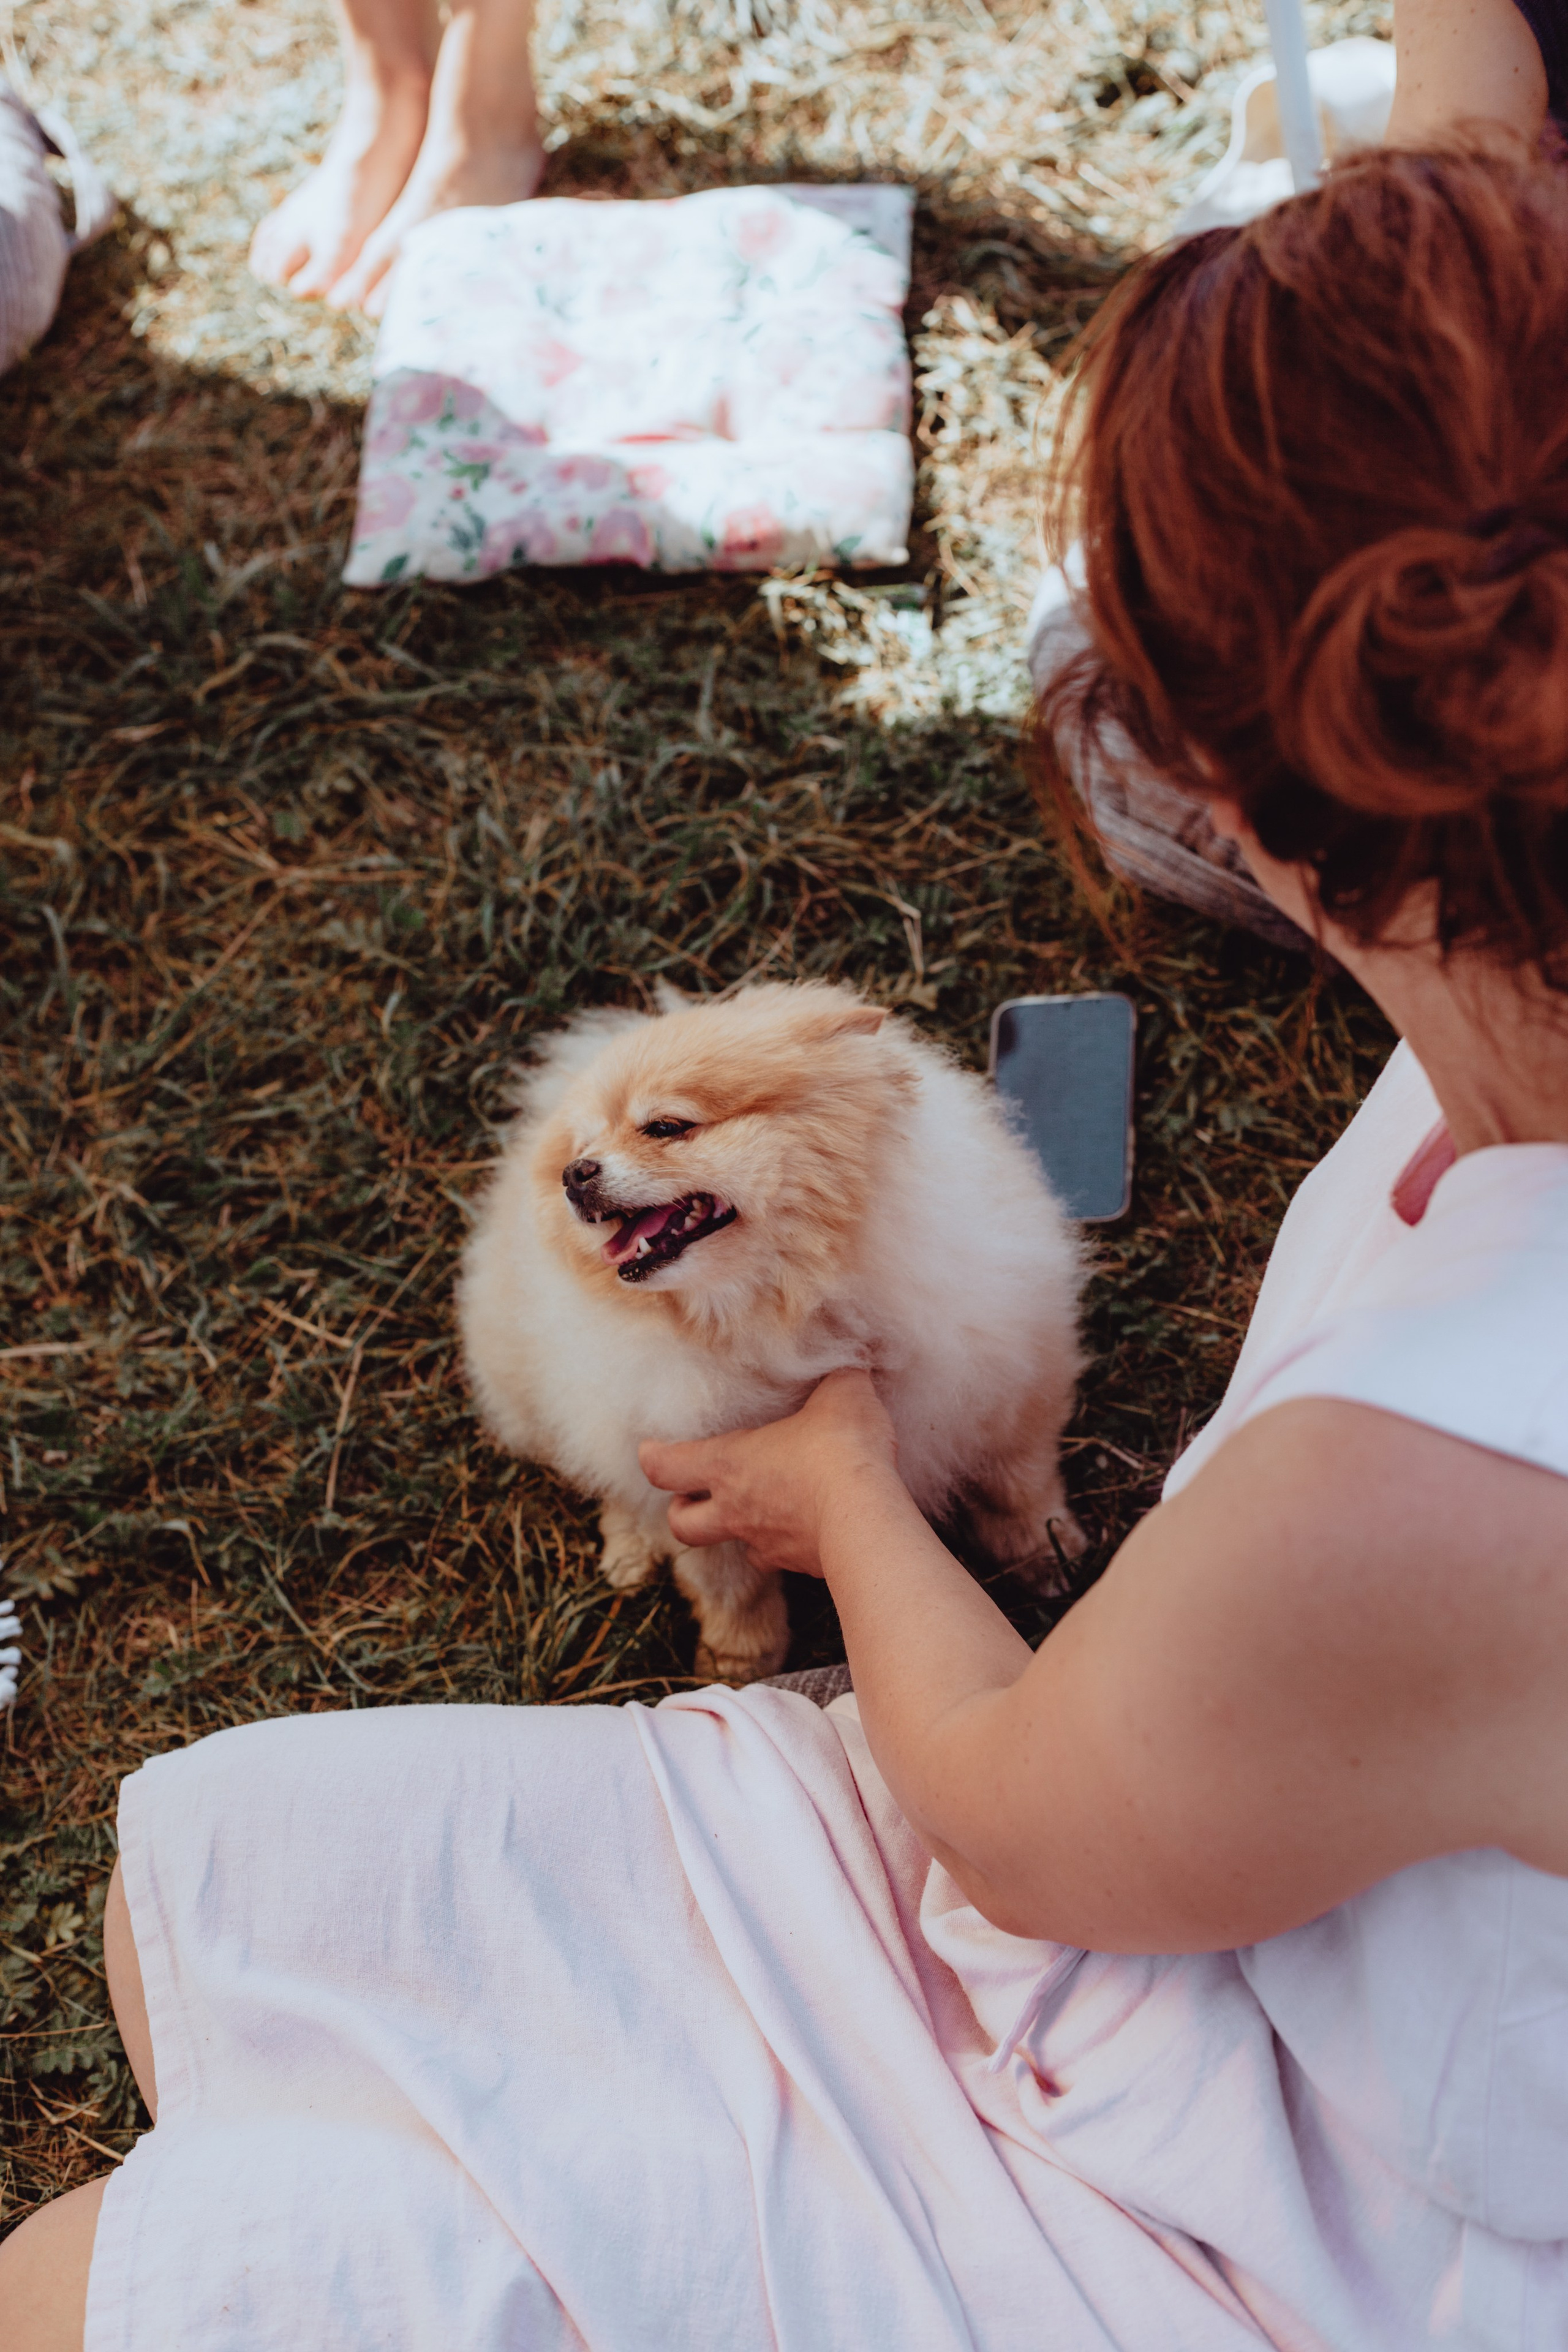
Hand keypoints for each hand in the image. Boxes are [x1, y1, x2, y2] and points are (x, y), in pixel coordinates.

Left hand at [638, 1369, 899, 1576]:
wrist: (869, 1521)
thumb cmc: (841, 1451)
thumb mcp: (842, 1394)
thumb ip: (838, 1375)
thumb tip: (850, 1358)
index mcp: (729, 1464)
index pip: (665, 1466)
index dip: (652, 1457)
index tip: (649, 1449)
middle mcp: (737, 1509)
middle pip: (683, 1524)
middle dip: (682, 1509)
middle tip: (694, 1492)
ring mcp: (766, 1541)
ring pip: (734, 1546)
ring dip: (735, 1530)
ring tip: (754, 1510)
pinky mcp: (799, 1563)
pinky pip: (779, 1558)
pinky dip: (782, 1544)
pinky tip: (803, 1526)